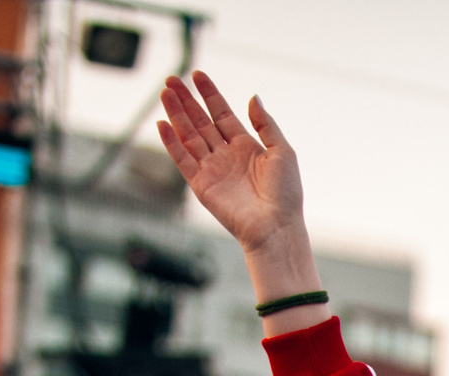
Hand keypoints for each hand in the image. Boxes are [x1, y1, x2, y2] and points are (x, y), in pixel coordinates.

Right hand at [158, 72, 308, 260]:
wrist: (276, 226)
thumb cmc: (286, 193)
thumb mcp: (282, 151)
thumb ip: (265, 124)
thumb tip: (253, 97)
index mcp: (246, 147)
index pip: (222, 114)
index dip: (210, 94)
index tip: (197, 75)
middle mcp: (226, 156)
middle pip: (201, 122)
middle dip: (187, 100)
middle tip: (172, 79)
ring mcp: (212, 169)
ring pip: (189, 136)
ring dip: (176, 114)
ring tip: (164, 93)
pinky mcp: (201, 185)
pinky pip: (182, 160)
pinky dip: (171, 143)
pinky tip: (162, 124)